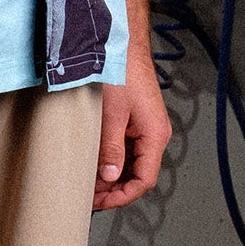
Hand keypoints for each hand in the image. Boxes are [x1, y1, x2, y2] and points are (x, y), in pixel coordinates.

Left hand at [94, 61, 170, 211]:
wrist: (121, 42)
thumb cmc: (121, 70)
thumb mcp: (111, 114)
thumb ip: (111, 148)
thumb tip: (110, 177)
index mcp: (155, 135)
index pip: (143, 179)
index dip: (122, 196)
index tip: (101, 203)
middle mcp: (154, 133)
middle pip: (138, 174)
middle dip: (115, 190)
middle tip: (90, 197)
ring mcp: (145, 127)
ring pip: (132, 163)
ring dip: (112, 176)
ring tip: (89, 184)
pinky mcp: (136, 120)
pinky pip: (127, 148)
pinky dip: (113, 160)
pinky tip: (96, 164)